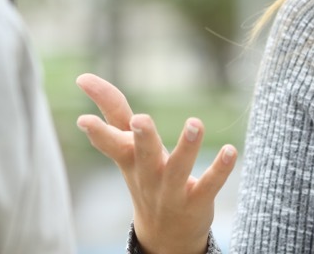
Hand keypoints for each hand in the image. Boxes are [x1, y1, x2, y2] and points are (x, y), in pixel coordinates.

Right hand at [76, 73, 237, 253]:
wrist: (165, 236)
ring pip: (177, 169)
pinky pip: (209, 185)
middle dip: (142, 137)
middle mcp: (147, 175)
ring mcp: (171, 191)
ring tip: (195, 123)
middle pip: (141, 154)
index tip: (82, 119)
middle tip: (140, 120)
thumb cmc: (145, 177)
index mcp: (129, 159)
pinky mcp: (196, 202)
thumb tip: (83, 77)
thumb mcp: (127, 149)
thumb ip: (113, 114)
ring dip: (186, 147)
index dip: (97, 129)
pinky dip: (220, 169)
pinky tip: (230, 150)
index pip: (111, 138)